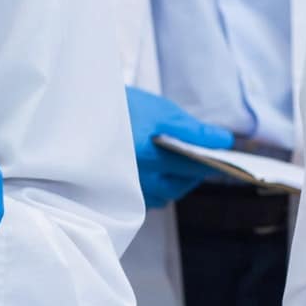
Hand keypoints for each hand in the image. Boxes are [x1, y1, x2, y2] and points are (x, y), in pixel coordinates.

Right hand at [125, 85, 230, 207]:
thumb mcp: (159, 111)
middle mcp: (140, 180)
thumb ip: (194, 130)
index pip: (197, 168)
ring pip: (167, 193)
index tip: (225, 155)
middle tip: (198, 152)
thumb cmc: (122, 107)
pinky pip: (150, 198)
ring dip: (177, 179)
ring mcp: (130, 191)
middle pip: (182, 183)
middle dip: (195, 169)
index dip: (215, 161)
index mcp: (151, 157)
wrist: (80, 113)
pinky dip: (159, 186)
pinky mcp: (121, 196)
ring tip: (176, 159)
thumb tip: (224, 141)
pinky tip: (157, 168)